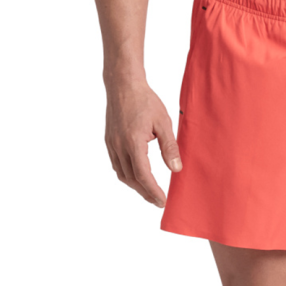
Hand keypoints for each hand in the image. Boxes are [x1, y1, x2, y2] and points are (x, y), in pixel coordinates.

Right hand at [104, 76, 181, 206]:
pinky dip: (127, 175)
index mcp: (133, 142)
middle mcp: (119, 146)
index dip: (153, 191)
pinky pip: (117, 165)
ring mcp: (112, 144)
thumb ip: (169, 147)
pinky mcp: (109, 141)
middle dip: (145, 192)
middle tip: (158, 201)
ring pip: (122, 174)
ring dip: (135, 186)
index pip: (143, 175)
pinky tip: (136, 175)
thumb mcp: (163, 122)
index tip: (163, 201)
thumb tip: (176, 169)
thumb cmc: (145, 100)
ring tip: (149, 191)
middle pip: (131, 179)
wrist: (123, 85)